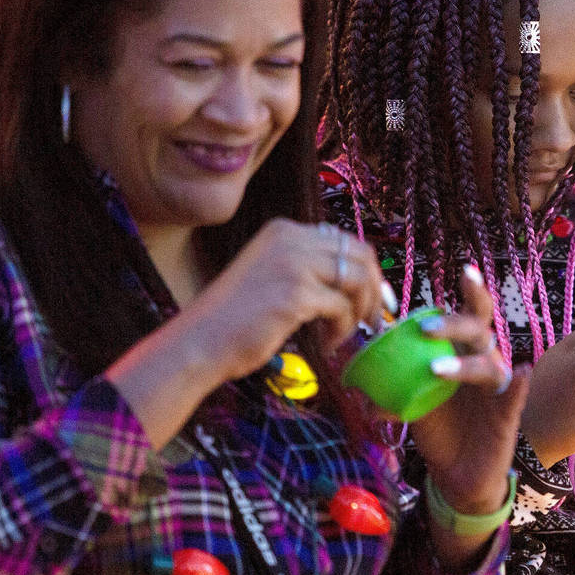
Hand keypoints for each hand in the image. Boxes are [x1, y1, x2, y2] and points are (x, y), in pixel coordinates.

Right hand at [189, 219, 388, 381]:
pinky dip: (342, 329)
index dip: (367, 270)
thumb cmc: (234, 318)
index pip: (344, 240)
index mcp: (284, 230)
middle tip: (374, 318)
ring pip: (357, 280)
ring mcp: (293, 264)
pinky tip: (327, 344)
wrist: (200, 341)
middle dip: (373, 288)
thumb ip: (306, 266)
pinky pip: (342, 309)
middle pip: (359, 254)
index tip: (374, 298)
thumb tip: (356, 277)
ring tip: (346, 333)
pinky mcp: (296, 294)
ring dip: (360, 311)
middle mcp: (290, 238)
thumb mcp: (271, 274)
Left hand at [408, 265, 529, 517]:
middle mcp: (483, 359)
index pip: (468, 314)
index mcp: (462, 350)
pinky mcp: (507, 413)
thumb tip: (350, 373)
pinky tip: (518, 372)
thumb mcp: (407, 399)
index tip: (465, 269)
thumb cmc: (434, 425)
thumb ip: (386, 381)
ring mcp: (497, 386)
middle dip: (453, 324)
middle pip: (477, 329)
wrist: (456, 473)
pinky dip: (517, 383)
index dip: (472, 290)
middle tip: (425, 328)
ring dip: (463, 364)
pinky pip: (514, 394)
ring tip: (435, 371)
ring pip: (488, 363)